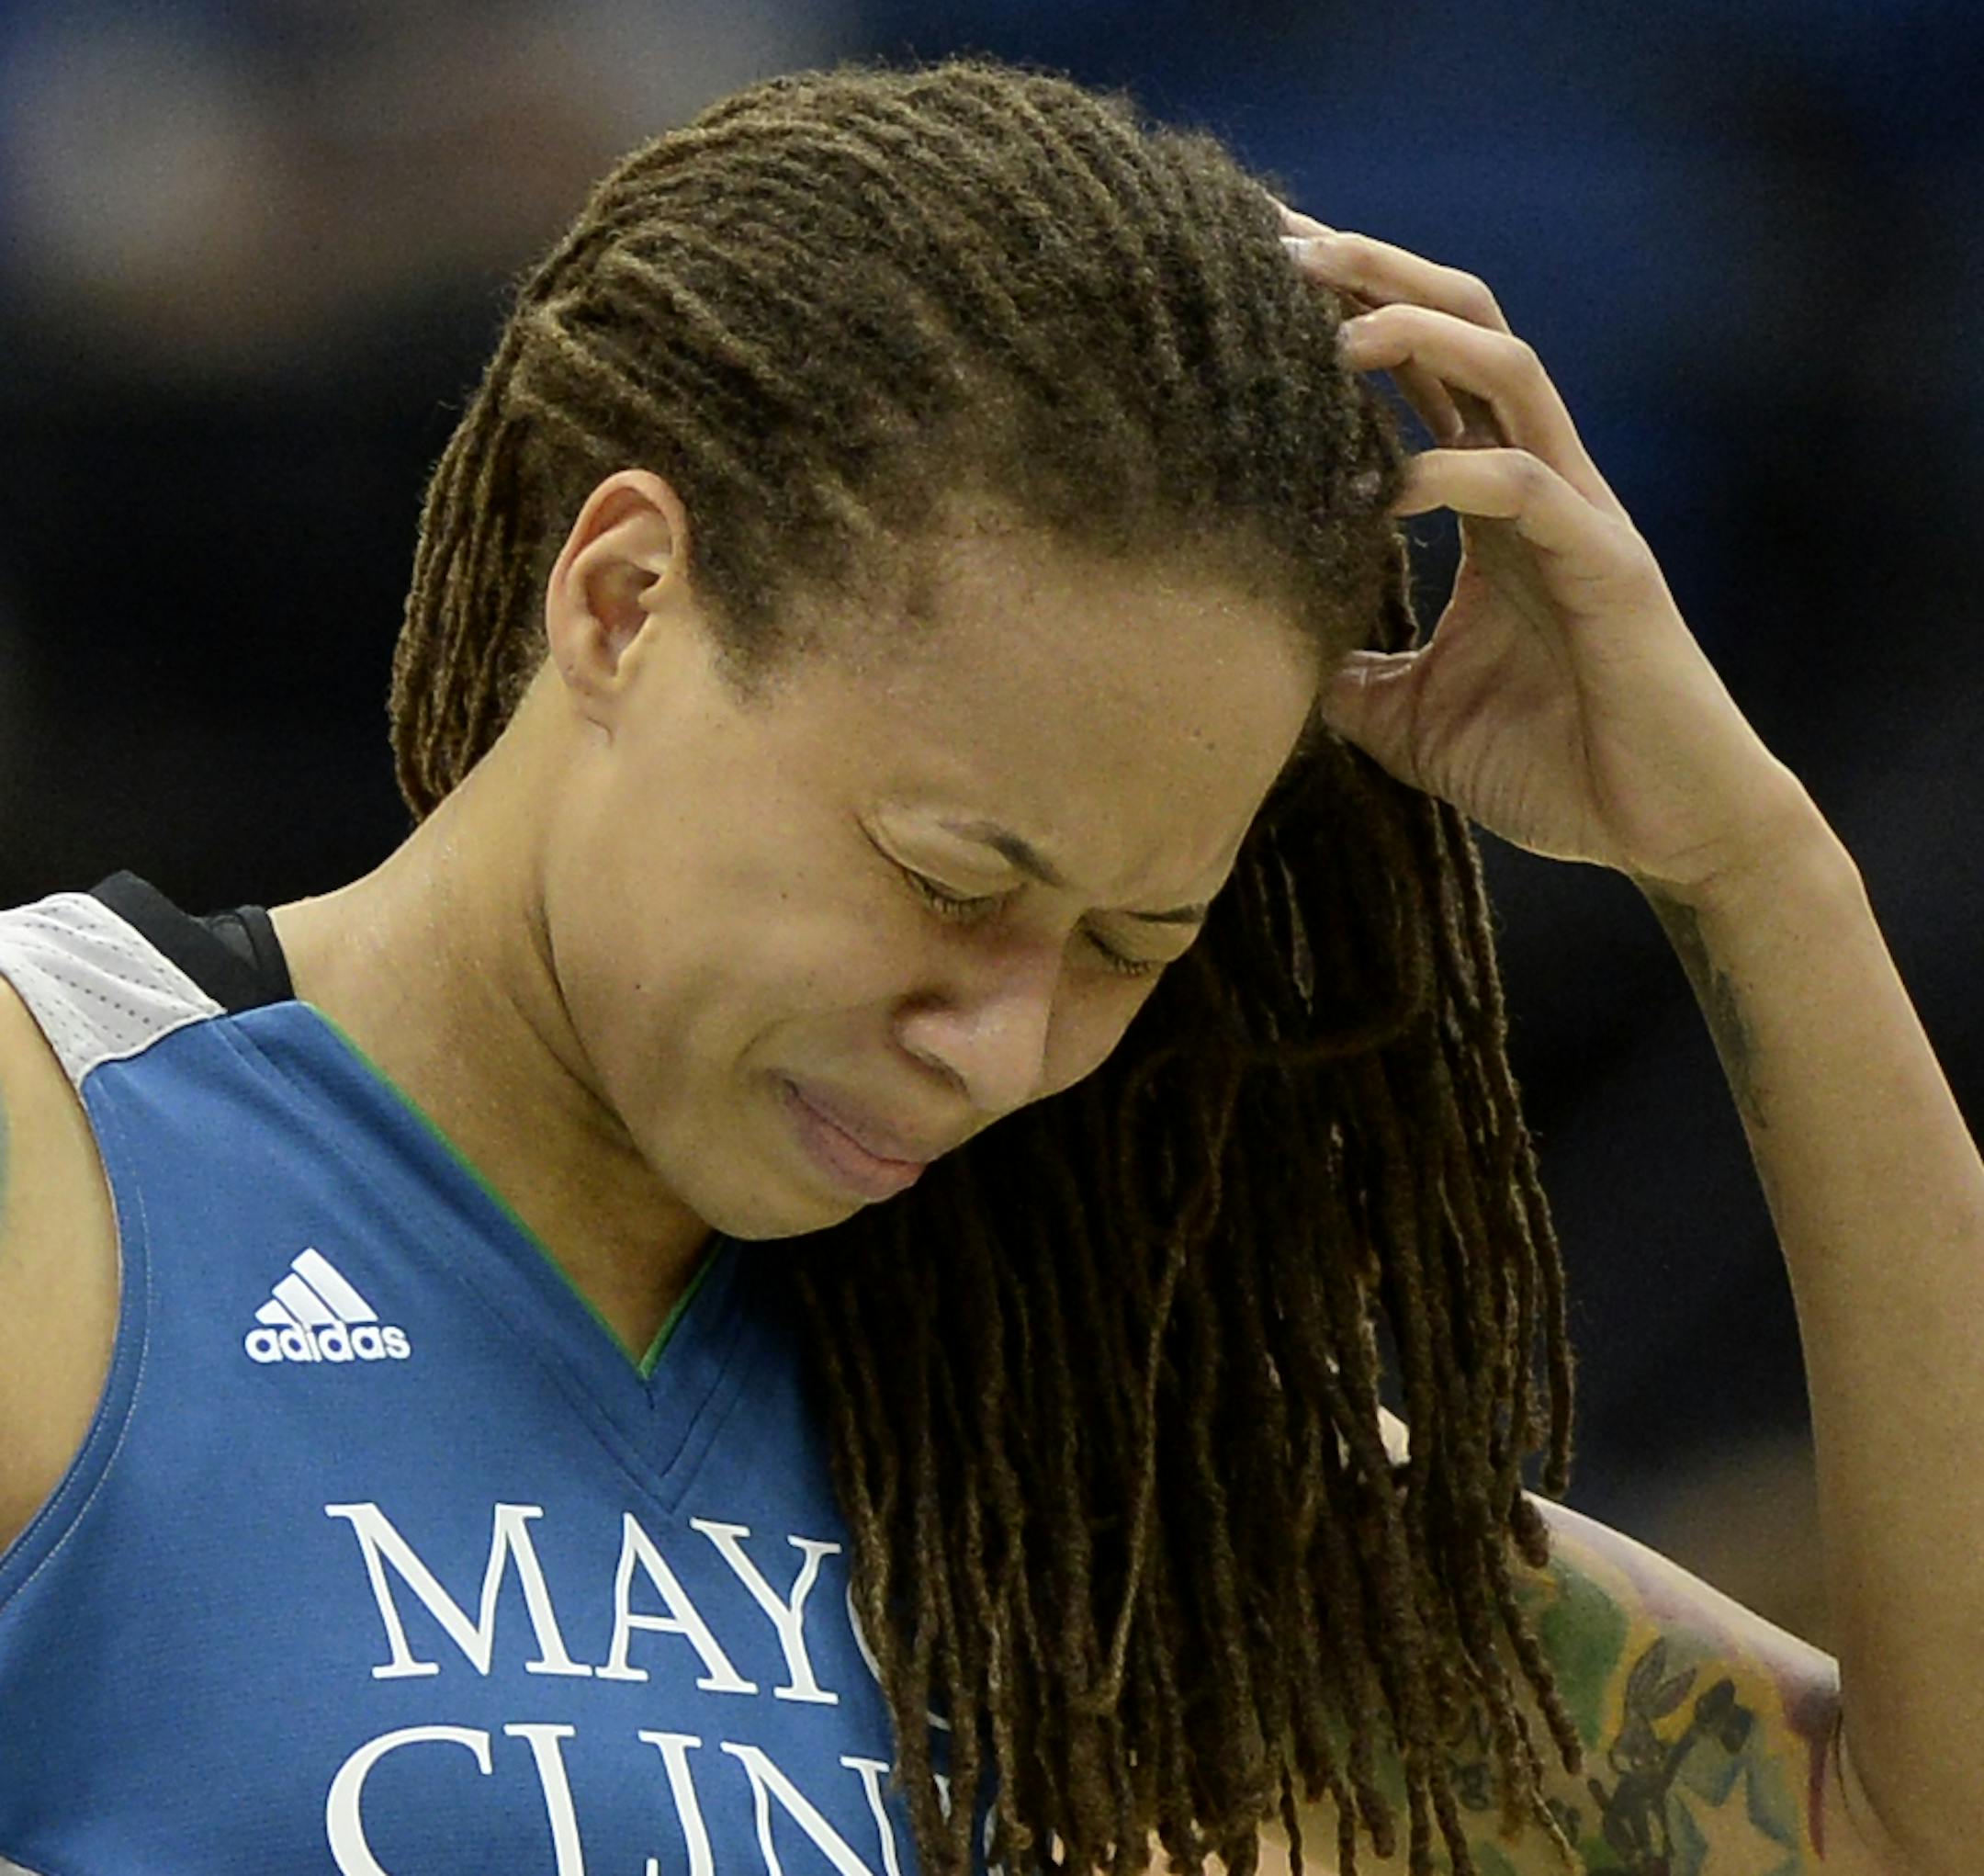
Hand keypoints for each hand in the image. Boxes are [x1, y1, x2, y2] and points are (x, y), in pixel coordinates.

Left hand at [1277, 205, 1813, 903]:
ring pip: (1512, 372)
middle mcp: (1535, 486)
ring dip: (1422, 335)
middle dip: (1380, 275)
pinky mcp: (1610, 570)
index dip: (1350, 313)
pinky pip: (1534, 489)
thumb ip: (1346, 679)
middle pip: (1465, 331)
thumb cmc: (1552, 768)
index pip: (1422, 375)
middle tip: (1283, 244)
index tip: (1260, 274)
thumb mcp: (1410, 721)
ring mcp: (1578, 518)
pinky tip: (1389, 484)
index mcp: (1489, 507)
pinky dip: (1461, 471)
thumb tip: (1264, 667)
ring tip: (1334, 328)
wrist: (1665, 832)